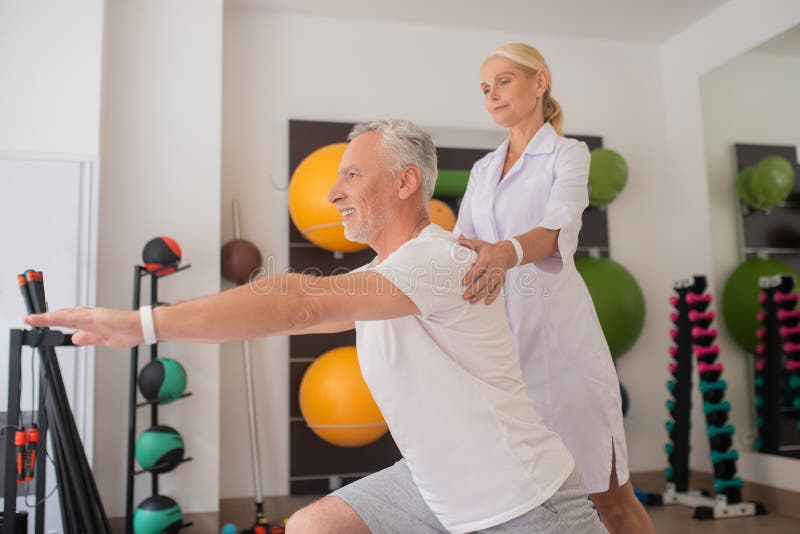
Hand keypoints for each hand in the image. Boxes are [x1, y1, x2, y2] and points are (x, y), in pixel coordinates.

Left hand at [25, 307, 142, 347]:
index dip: (54, 320)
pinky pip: (74, 317)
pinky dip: (61, 317)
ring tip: (33, 318)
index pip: (69, 319)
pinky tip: (50, 318)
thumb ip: (89, 338)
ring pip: (66, 315)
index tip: (41, 322)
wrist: (144, 327)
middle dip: (46, 318)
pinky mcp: (96, 317)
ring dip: (49, 316)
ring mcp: (93, 316)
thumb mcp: (105, 339)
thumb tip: (75, 337)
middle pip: (64, 315)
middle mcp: (91, 316)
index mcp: (92, 322)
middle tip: (30, 318)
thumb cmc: (131, 331)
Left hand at [457, 235, 515, 304]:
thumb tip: (458, 237)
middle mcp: (493, 268)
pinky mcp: (502, 280)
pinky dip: (493, 297)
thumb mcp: (479, 244)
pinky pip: (498, 290)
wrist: (507, 253)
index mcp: (487, 258)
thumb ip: (468, 242)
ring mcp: (498, 275)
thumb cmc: (489, 249)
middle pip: (483, 280)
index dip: (471, 276)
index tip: (463, 282)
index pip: (478, 268)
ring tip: (471, 301)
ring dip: (480, 295)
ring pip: (489, 287)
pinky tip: (486, 302)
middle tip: (464, 296)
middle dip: (474, 289)